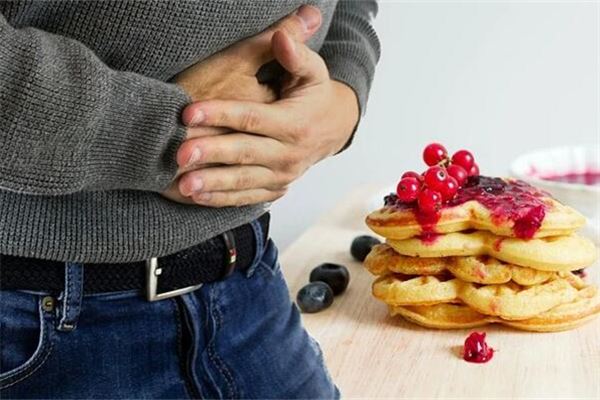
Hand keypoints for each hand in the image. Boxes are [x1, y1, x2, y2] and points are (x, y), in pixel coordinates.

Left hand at [162, 5, 322, 203]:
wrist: (334, 129)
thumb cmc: (315, 96)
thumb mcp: (314, 72)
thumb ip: (296, 54)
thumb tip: (281, 35)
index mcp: (294, 123)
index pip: (252, 118)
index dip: (220, 114)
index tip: (189, 112)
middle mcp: (289, 153)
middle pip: (244, 153)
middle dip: (211, 154)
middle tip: (179, 154)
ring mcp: (282, 175)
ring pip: (243, 181)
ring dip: (212, 184)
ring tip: (184, 184)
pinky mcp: (275, 188)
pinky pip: (247, 197)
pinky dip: (222, 199)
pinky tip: (197, 196)